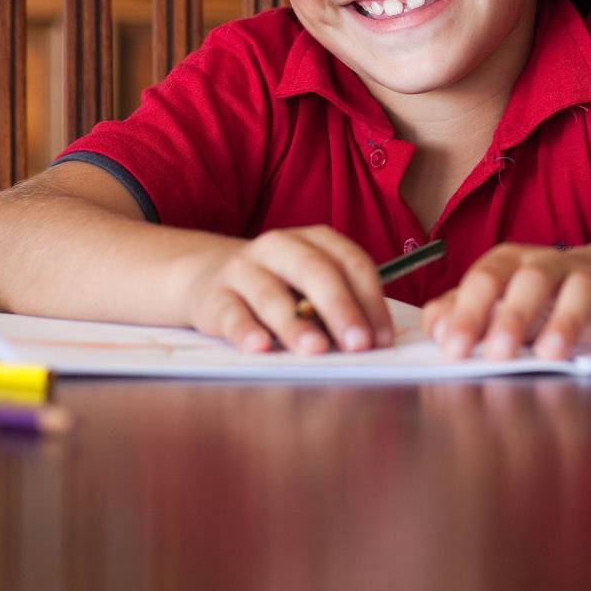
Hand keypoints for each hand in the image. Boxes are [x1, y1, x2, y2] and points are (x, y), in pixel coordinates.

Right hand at [185, 225, 394, 354]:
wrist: (207, 277)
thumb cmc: (277, 287)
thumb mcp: (310, 286)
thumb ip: (338, 306)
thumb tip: (372, 344)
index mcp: (314, 240)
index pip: (351, 262)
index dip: (371, 300)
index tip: (382, 339)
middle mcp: (280, 246)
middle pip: (315, 270)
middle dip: (341, 308)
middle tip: (359, 344)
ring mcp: (244, 268)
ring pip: (271, 293)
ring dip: (296, 324)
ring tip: (316, 350)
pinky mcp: (214, 296)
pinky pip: (231, 313)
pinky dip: (246, 330)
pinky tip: (261, 347)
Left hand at [420, 243, 590, 360]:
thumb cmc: (540, 299)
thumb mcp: (498, 302)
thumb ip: (460, 312)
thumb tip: (436, 329)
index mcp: (511, 264)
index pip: (485, 279)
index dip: (468, 312)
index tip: (454, 349)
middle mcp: (550, 264)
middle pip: (531, 278)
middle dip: (513, 315)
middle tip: (498, 354)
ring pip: (581, 286)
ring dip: (566, 318)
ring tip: (551, 355)